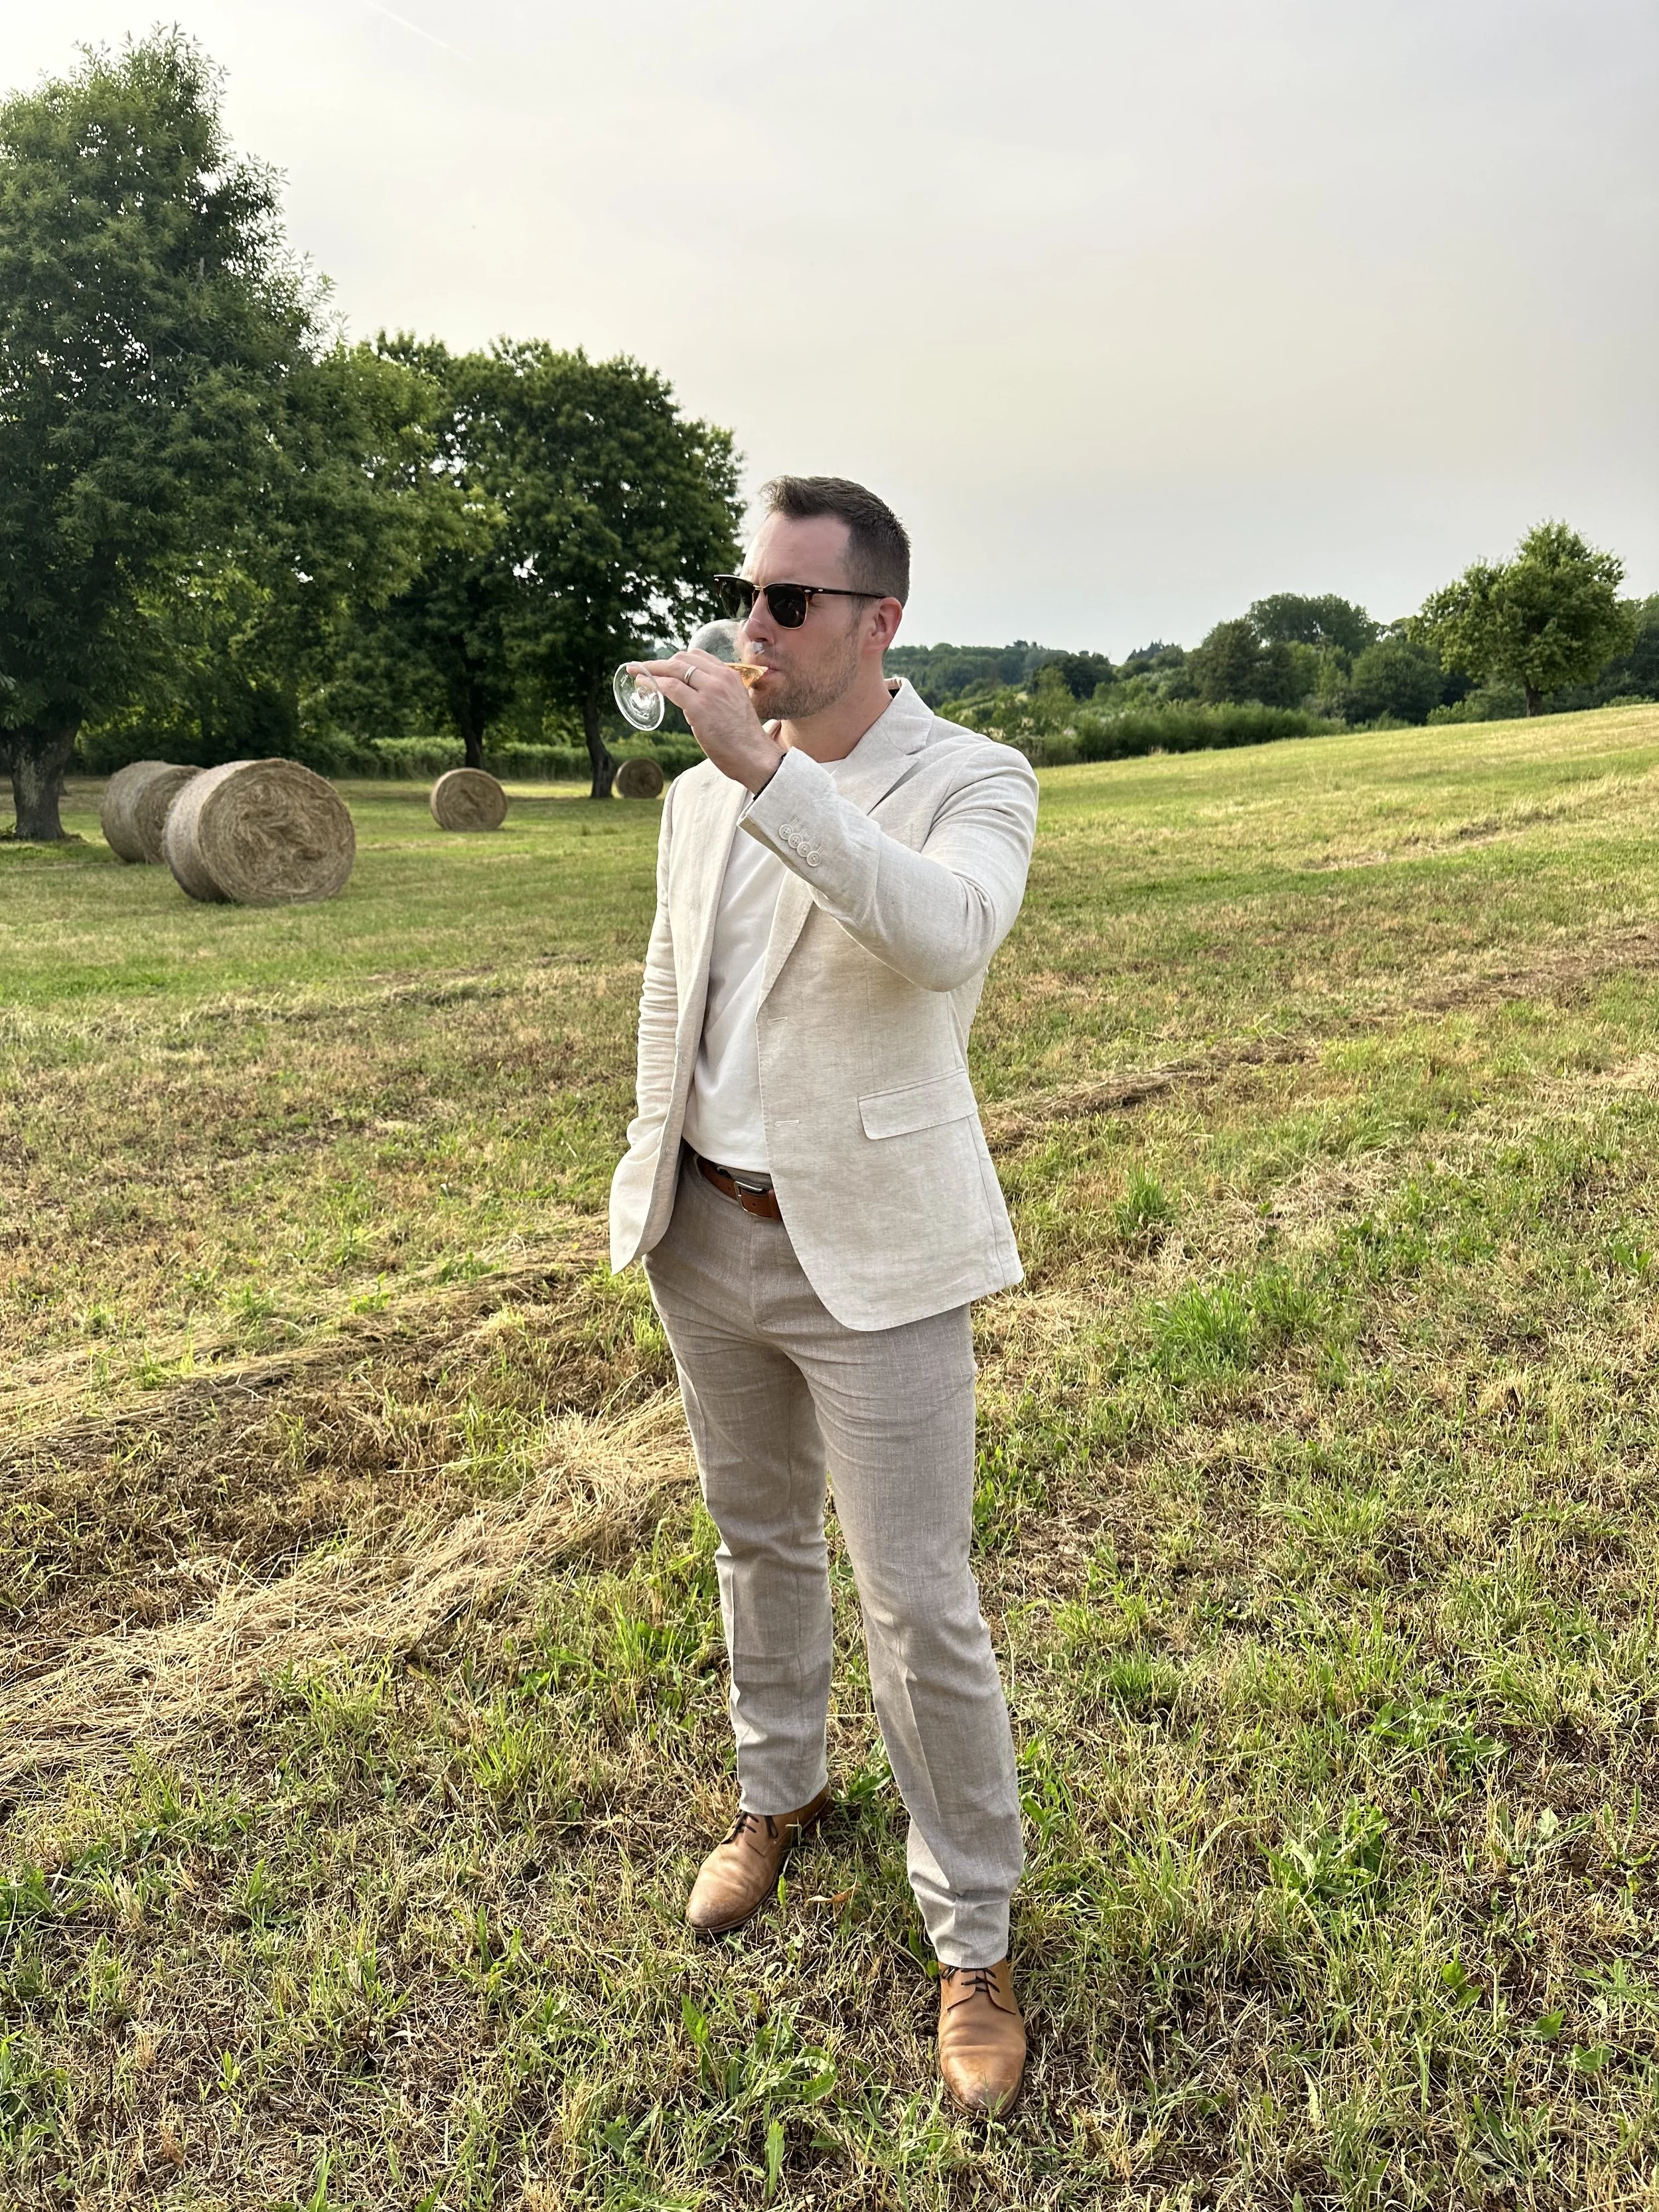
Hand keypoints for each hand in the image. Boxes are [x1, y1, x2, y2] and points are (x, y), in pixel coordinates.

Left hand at [629, 650, 783, 793]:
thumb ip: (716, 696)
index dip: (676, 659)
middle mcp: (720, 678)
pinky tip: (643, 685)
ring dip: (651, 669)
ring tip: (637, 673)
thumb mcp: (733, 705)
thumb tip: (690, 699)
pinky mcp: (699, 707)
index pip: (698, 656)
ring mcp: (709, 691)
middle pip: (682, 659)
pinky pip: (670, 687)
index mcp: (730, 676)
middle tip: (643, 667)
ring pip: (673, 669)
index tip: (664, 665)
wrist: (755, 756)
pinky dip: (652, 683)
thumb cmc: (744, 738)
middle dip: (659, 662)